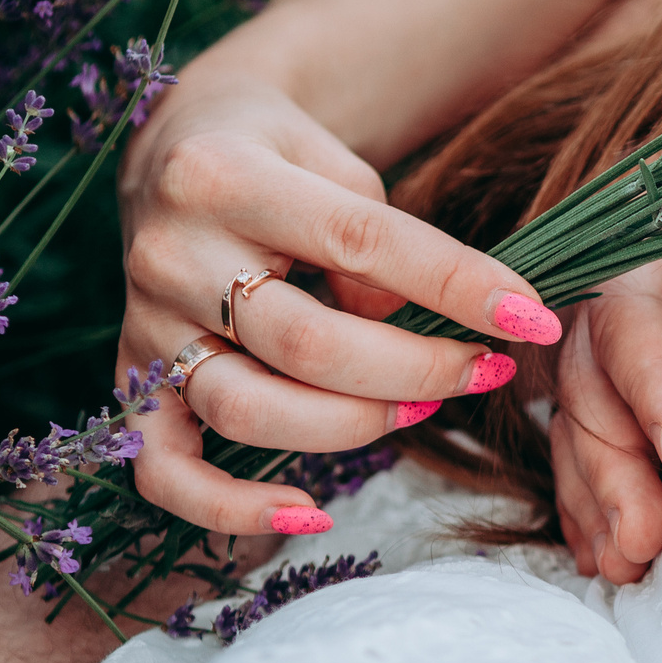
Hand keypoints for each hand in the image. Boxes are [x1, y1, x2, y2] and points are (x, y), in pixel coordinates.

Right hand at [117, 69, 559, 534]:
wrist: (176, 147)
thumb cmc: (281, 157)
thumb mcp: (336, 165)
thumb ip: (376, 239)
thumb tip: (409, 331)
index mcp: (224, 177)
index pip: (362, 242)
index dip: (457, 285)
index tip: (531, 318)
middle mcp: (169, 253)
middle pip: (307, 342)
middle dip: (418, 368)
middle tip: (486, 369)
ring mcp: (144, 325)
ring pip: (248, 409)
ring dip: (354, 426)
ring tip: (421, 407)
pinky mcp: (130, 382)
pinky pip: (165, 471)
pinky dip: (231, 509)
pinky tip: (308, 515)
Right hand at [551, 248, 661, 581]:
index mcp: (635, 273)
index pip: (634, 336)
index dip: (657, 395)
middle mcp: (593, 328)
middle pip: (594, 407)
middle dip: (618, 480)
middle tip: (648, 540)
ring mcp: (587, 376)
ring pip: (577, 447)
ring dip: (599, 513)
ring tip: (628, 568)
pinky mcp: (594, 415)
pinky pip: (576, 469)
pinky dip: (588, 518)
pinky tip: (605, 561)